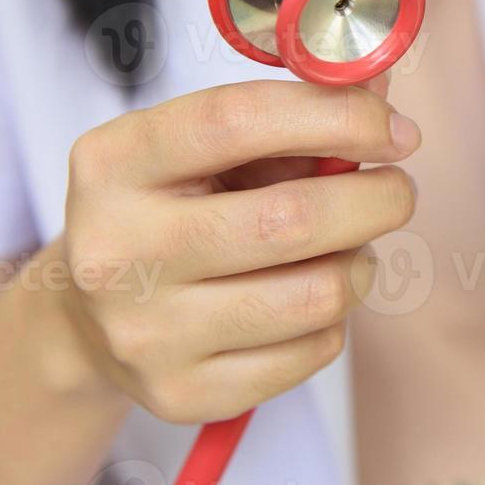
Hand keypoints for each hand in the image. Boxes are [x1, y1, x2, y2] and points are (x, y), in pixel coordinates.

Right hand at [58, 78, 419, 423]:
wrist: (87, 316)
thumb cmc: (170, 208)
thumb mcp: (201, 149)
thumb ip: (287, 116)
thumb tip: (380, 90)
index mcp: (114, 164)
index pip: (235, 121)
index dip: (335, 117)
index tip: (395, 128)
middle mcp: (118, 251)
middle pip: (289, 220)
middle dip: (374, 198)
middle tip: (397, 189)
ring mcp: (146, 333)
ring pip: (315, 295)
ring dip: (360, 263)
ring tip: (350, 248)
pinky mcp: (182, 394)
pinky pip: (311, 352)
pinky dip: (334, 320)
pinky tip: (310, 297)